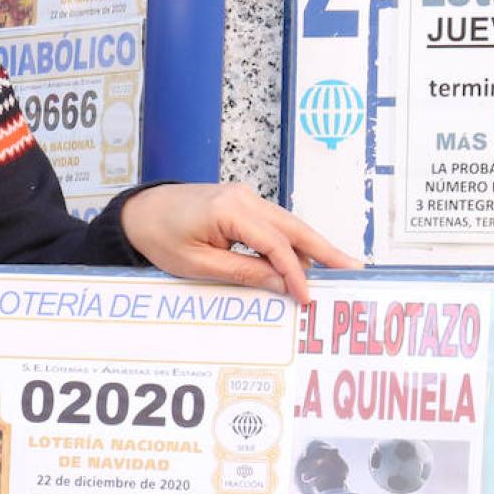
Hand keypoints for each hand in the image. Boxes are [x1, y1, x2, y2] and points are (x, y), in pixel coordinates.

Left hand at [120, 183, 359, 303]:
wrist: (138, 212)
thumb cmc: (160, 237)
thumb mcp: (196, 264)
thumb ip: (242, 272)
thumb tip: (282, 283)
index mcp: (230, 209)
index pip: (276, 244)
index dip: (295, 273)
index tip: (308, 297)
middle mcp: (243, 196)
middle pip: (294, 227)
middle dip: (325, 249)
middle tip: (355, 268)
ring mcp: (244, 197)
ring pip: (287, 224)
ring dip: (311, 247)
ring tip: (338, 268)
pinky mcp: (241, 203)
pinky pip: (273, 224)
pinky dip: (291, 242)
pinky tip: (304, 262)